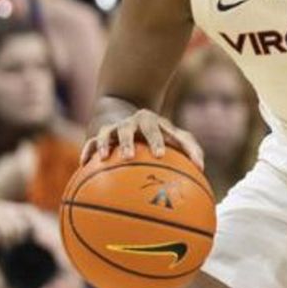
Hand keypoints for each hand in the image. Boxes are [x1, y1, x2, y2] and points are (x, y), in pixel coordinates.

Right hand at [80, 108, 203, 167]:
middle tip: (131, 156)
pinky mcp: (101, 136)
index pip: (158, 130)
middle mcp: (133, 123)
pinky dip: (88, 151)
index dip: (158, 141)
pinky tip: (84, 164)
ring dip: (107, 144)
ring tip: (106, 158)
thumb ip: (191, 150)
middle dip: (130, 140)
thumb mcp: (176, 139)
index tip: (160, 156)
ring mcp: (116, 128)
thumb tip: (202, 168)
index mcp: (153, 123)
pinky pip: (92, 143)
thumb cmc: (161, 135)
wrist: (131, 118)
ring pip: (108, 133)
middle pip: (130, 128)